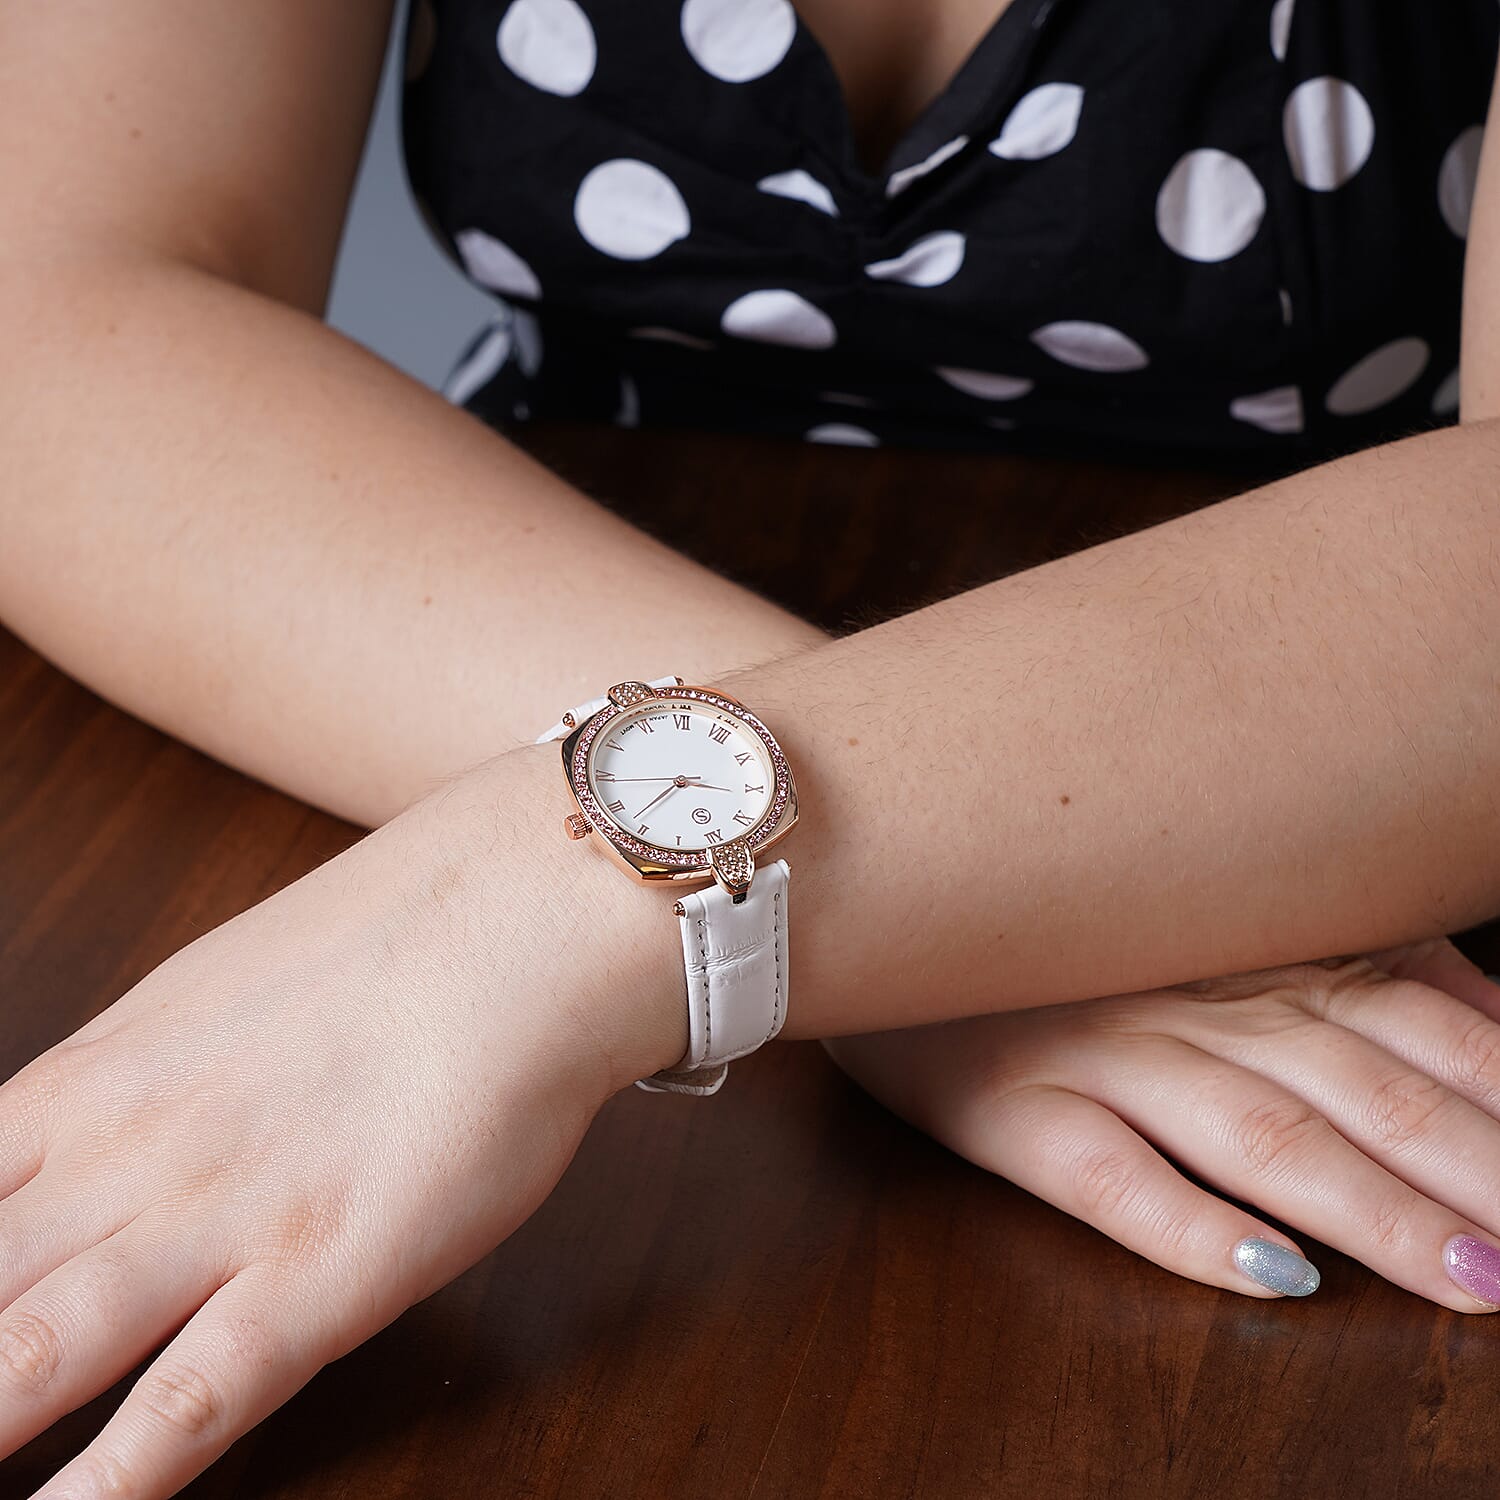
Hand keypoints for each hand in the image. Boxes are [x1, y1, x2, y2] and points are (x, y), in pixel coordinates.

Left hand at [0, 744, 654, 1499]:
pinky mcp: (316, 1279)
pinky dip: (103, 1494)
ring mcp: (212, 1222)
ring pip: (24, 1357)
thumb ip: (120, 1086)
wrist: (517, 919)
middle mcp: (120, 1161)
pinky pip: (184, 1409)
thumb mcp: (208, 995)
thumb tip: (54, 1139)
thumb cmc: (384, 945)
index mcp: (85, 1087)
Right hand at [821, 938, 1499, 1307]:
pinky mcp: (1010, 1110)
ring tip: (1472, 1279)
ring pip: (1256, 1135)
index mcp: (1248, 951)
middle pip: (1357, 1087)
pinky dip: (1192, 1228)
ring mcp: (1098, 1054)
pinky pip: (1107, 1178)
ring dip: (1369, 1209)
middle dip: (1472, 1168)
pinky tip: (1273, 1274)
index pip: (1411, 1022)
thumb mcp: (1217, 919)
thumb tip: (1495, 1016)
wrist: (894, 899)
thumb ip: (1358, 959)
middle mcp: (1189, 1000)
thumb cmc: (1070, 925)